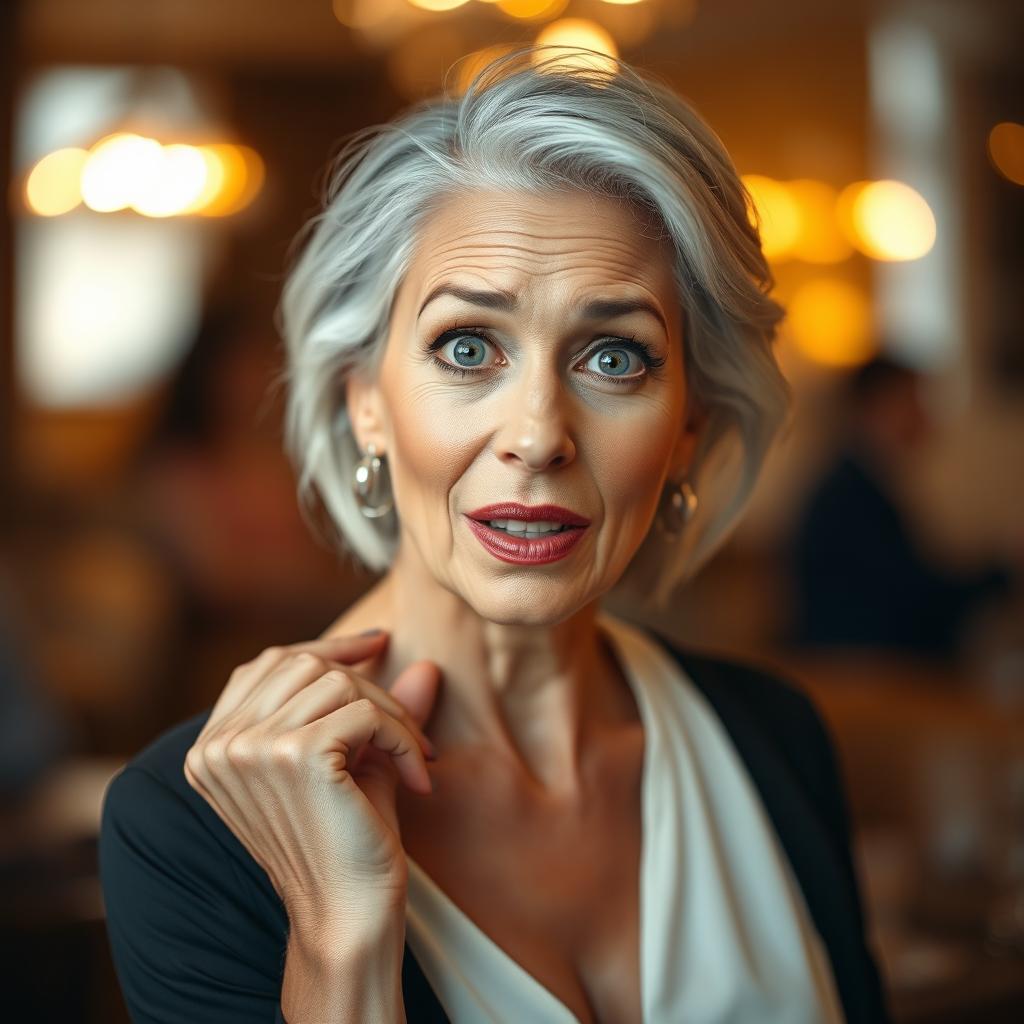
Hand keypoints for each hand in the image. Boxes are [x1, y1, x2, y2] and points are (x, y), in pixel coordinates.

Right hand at [183, 630, 440, 921]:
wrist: (348, 916)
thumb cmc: (347, 845)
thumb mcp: (356, 762)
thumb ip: (379, 710)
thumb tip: (427, 665)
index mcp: (213, 748)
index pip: (267, 664)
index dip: (325, 647)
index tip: (376, 644)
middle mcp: (218, 746)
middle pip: (304, 664)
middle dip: (368, 685)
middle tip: (409, 729)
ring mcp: (249, 747)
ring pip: (337, 682)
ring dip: (391, 713)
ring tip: (414, 754)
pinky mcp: (294, 753)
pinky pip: (364, 712)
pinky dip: (402, 736)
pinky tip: (417, 774)